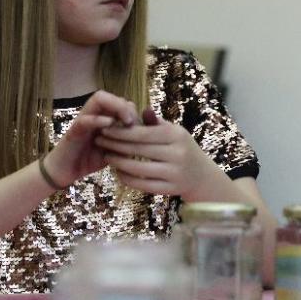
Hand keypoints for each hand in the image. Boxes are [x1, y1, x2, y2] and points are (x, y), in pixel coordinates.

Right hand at [43, 90, 137, 187]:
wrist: (66, 171)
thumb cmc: (92, 158)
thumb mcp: (116, 148)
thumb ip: (128, 139)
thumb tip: (149, 135)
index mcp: (103, 116)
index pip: (120, 101)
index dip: (132, 110)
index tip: (142, 125)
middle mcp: (93, 114)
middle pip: (110, 95)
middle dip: (125, 106)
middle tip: (134, 122)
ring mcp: (83, 120)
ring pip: (98, 99)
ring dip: (116, 107)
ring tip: (126, 122)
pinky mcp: (74, 131)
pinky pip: (86, 119)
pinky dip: (98, 119)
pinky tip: (109, 124)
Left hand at [96, 112, 224, 199]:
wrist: (202, 176)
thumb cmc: (183, 148)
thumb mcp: (175, 132)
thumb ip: (156, 123)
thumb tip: (141, 110)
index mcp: (176, 136)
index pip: (143, 133)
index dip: (122, 132)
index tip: (105, 128)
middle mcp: (177, 154)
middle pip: (139, 150)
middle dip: (115, 145)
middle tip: (99, 140)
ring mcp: (174, 173)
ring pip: (138, 169)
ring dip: (118, 163)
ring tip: (107, 156)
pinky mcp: (169, 190)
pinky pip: (142, 185)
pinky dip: (127, 178)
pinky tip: (118, 172)